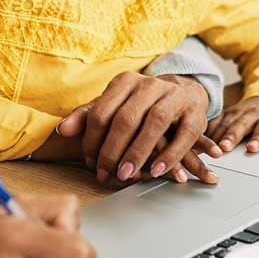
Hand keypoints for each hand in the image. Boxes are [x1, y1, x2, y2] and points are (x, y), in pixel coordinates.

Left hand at [59, 72, 221, 185]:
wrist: (184, 94)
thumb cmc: (142, 106)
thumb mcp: (114, 107)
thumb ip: (87, 117)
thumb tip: (63, 130)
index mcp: (125, 82)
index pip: (102, 112)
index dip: (93, 141)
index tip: (90, 163)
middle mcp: (150, 85)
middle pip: (126, 118)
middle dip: (113, 150)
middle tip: (106, 174)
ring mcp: (174, 97)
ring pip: (155, 123)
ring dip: (139, 152)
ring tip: (127, 175)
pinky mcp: (195, 113)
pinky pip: (183, 135)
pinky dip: (170, 155)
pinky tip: (158, 170)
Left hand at [206, 97, 258, 154]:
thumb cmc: (247, 113)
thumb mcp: (231, 117)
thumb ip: (215, 128)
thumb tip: (192, 145)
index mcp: (235, 113)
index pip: (222, 124)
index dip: (214, 135)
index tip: (206, 147)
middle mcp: (250, 113)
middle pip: (239, 125)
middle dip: (231, 136)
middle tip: (224, 147)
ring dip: (258, 137)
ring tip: (253, 148)